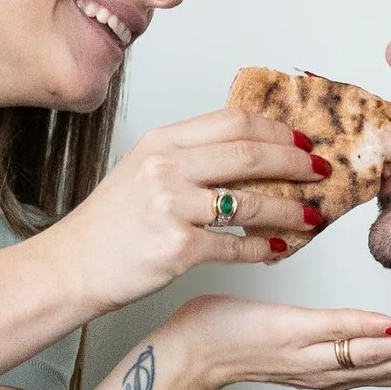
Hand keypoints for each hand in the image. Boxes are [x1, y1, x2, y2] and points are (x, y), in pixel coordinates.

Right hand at [51, 109, 327, 307]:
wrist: (70, 267)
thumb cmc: (106, 226)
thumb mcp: (140, 171)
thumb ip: (186, 156)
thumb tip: (244, 153)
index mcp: (161, 141)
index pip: (233, 122)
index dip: (276, 130)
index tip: (301, 140)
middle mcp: (167, 167)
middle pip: (251, 154)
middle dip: (296, 163)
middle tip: (320, 172)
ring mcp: (173, 207)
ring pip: (252, 202)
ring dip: (289, 210)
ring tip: (309, 216)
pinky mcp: (179, 248)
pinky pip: (237, 246)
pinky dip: (263, 249)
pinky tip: (277, 249)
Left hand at [166, 297, 390, 389]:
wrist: (190, 354)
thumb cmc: (238, 339)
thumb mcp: (298, 339)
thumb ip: (336, 336)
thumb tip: (367, 329)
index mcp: (336, 370)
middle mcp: (330, 370)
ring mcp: (312, 354)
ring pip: (374, 356)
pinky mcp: (289, 334)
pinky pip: (334, 332)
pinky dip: (367, 331)